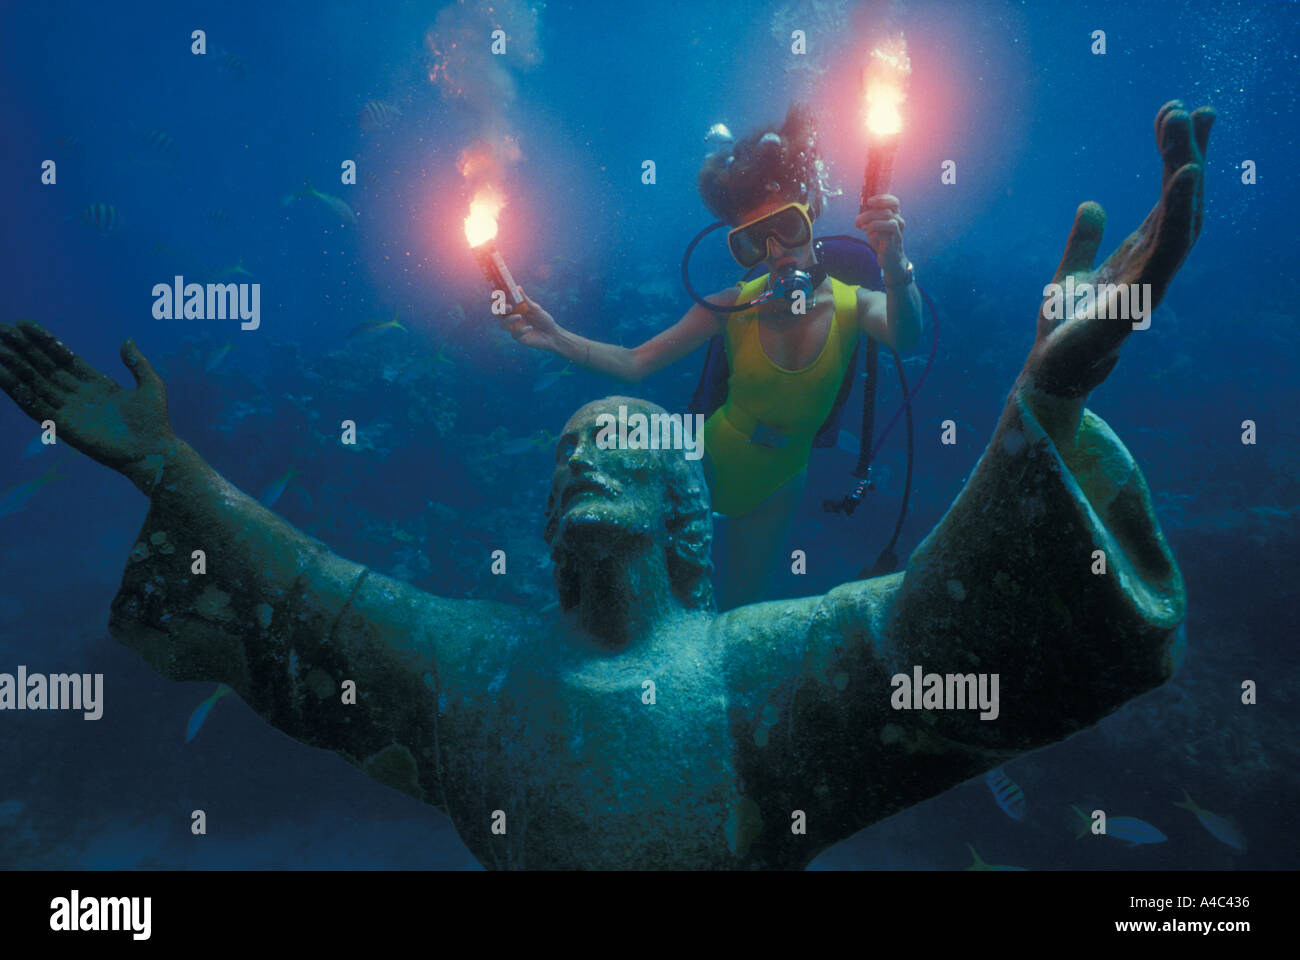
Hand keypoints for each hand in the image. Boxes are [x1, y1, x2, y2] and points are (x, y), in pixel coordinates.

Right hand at [0, 321, 176, 479]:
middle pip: (43, 366)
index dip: (44, 341)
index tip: (24, 324)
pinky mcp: (62, 425)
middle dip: (22, 348)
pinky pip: (34, 404)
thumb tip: (125, 340)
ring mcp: (69, 409)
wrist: (153, 452)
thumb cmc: (156, 422)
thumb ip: (137, 363)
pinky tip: (1, 374)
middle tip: (0, 329)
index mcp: (95, 383)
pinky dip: (16, 390)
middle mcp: (78, 395)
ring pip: (34, 382)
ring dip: (13, 365)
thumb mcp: (150, 385)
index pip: (63, 357)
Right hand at [499, 286, 560, 350]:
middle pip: (497, 313)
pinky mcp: (518, 338)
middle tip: (509, 307)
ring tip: (519, 316)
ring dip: (509, 320)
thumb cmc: (544, 319)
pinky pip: (515, 334)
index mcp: (514, 309)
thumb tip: (517, 287)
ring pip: (503, 325)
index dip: (496, 299)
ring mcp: (514, 328)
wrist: (552, 334)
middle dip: (499, 309)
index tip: (497, 294)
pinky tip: (530, 328)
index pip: (501, 303)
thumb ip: (525, 300)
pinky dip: (521, 330)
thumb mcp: (535, 308)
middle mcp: (511, 318)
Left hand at [854, 194, 908, 280]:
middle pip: (886, 211)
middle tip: (857, 220)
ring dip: (872, 222)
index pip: (894, 202)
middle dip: (869, 214)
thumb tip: (861, 199)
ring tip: (862, 228)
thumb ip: (871, 214)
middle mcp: (899, 222)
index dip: (882, 199)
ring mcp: (897, 232)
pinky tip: (869, 235)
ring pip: (889, 220)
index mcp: (895, 215)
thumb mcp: (875, 225)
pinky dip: (874, 233)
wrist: (890, 259)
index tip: (869, 202)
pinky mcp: (893, 243)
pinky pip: (885, 235)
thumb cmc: (881, 240)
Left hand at [1024, 100, 1214, 398]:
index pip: (1168, 200)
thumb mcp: (1070, 274)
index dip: (1179, 158)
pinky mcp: (1140, 296)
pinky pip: (1168, 246)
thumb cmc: (1064, 332)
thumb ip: (1083, 241)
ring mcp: (1151, 280)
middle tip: (1191, 108)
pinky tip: (1184, 174)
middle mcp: (1153, 264)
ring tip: (1189, 130)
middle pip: (1181, 202)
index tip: (1182, 115)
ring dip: (1187, 173)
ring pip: (1181, 218)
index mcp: (1139, 256)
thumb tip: (1092, 204)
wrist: (1049, 373)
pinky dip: (1179, 210)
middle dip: (1188, 154)